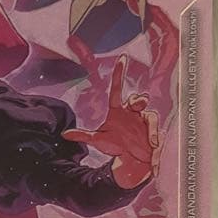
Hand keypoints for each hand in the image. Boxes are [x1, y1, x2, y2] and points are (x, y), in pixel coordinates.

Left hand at [61, 54, 160, 188]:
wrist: (132, 160)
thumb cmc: (116, 146)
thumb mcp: (99, 140)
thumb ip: (83, 136)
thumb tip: (64, 134)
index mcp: (117, 110)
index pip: (117, 89)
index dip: (119, 74)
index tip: (123, 58)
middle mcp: (130, 111)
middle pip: (135, 99)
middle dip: (138, 100)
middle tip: (137, 104)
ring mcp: (142, 119)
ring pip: (146, 110)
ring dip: (146, 115)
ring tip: (143, 119)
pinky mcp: (152, 127)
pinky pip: (153, 126)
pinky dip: (153, 135)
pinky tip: (152, 144)